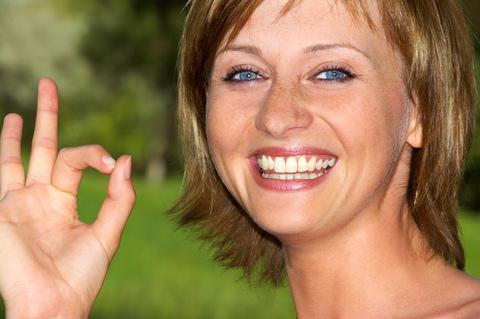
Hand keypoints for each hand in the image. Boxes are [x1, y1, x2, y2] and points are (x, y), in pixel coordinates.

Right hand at [0, 79, 135, 317]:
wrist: (55, 303)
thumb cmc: (81, 276)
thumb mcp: (108, 233)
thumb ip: (120, 198)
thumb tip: (124, 158)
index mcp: (64, 201)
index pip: (77, 161)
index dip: (92, 154)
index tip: (108, 162)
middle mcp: (40, 197)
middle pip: (44, 148)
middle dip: (47, 116)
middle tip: (49, 84)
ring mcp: (18, 201)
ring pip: (18, 155)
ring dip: (18, 129)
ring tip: (21, 104)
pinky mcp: (3, 208)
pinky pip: (1, 172)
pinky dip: (1, 150)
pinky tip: (4, 125)